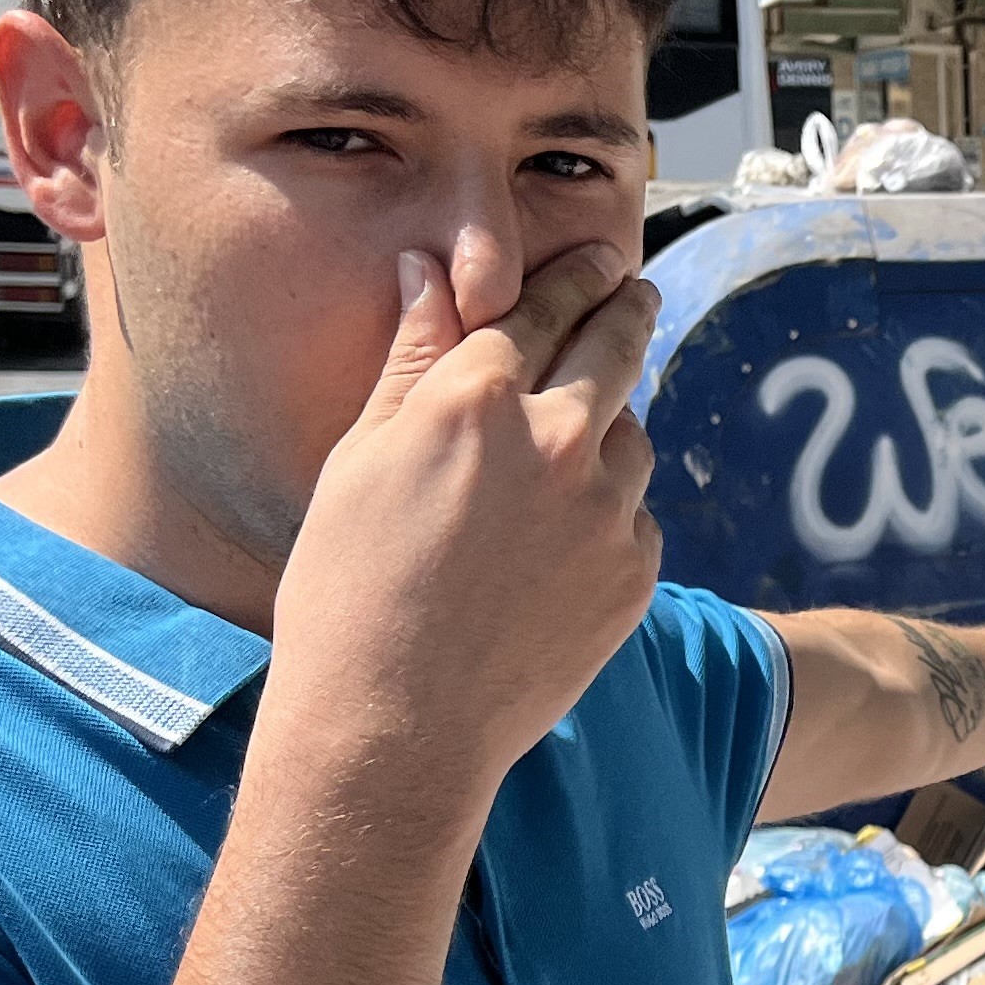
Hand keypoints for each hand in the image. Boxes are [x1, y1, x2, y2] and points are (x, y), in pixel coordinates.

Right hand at [267, 243, 661, 805]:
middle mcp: (557, 441)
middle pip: (616, 348)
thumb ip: (412, 358)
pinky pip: (634, 515)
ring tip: (568, 450)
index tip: (599, 259)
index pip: (542, 308)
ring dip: (607, 428)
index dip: (573, 278)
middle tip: (634, 290)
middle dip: (626, 310)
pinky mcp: (636, 572)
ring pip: (629, 437)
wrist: (397, 725)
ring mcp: (607, 510)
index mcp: (476, 399)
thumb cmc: (348, 590)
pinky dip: (609, 512)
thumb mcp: (361, 461)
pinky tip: (561, 543)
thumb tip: (428, 268)